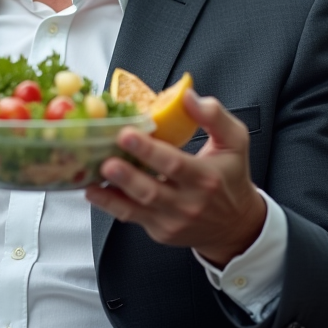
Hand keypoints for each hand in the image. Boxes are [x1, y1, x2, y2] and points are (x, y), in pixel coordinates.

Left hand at [85, 89, 265, 266]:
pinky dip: (110, 205)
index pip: (174, 164)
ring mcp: (172, 220)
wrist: (235, 225)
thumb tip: (188, 96)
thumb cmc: (231, 177)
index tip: (128, 133)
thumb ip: (214, 117)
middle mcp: (189, 203)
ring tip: (91, 178)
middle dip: (126, 175)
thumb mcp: (235, 142)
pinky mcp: (160, 231)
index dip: (149, 150)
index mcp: (206, 178)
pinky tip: (94, 191)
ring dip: (111, 193)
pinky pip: (131, 217)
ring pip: (137, 208)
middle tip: (106, 159)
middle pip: (152, 190)